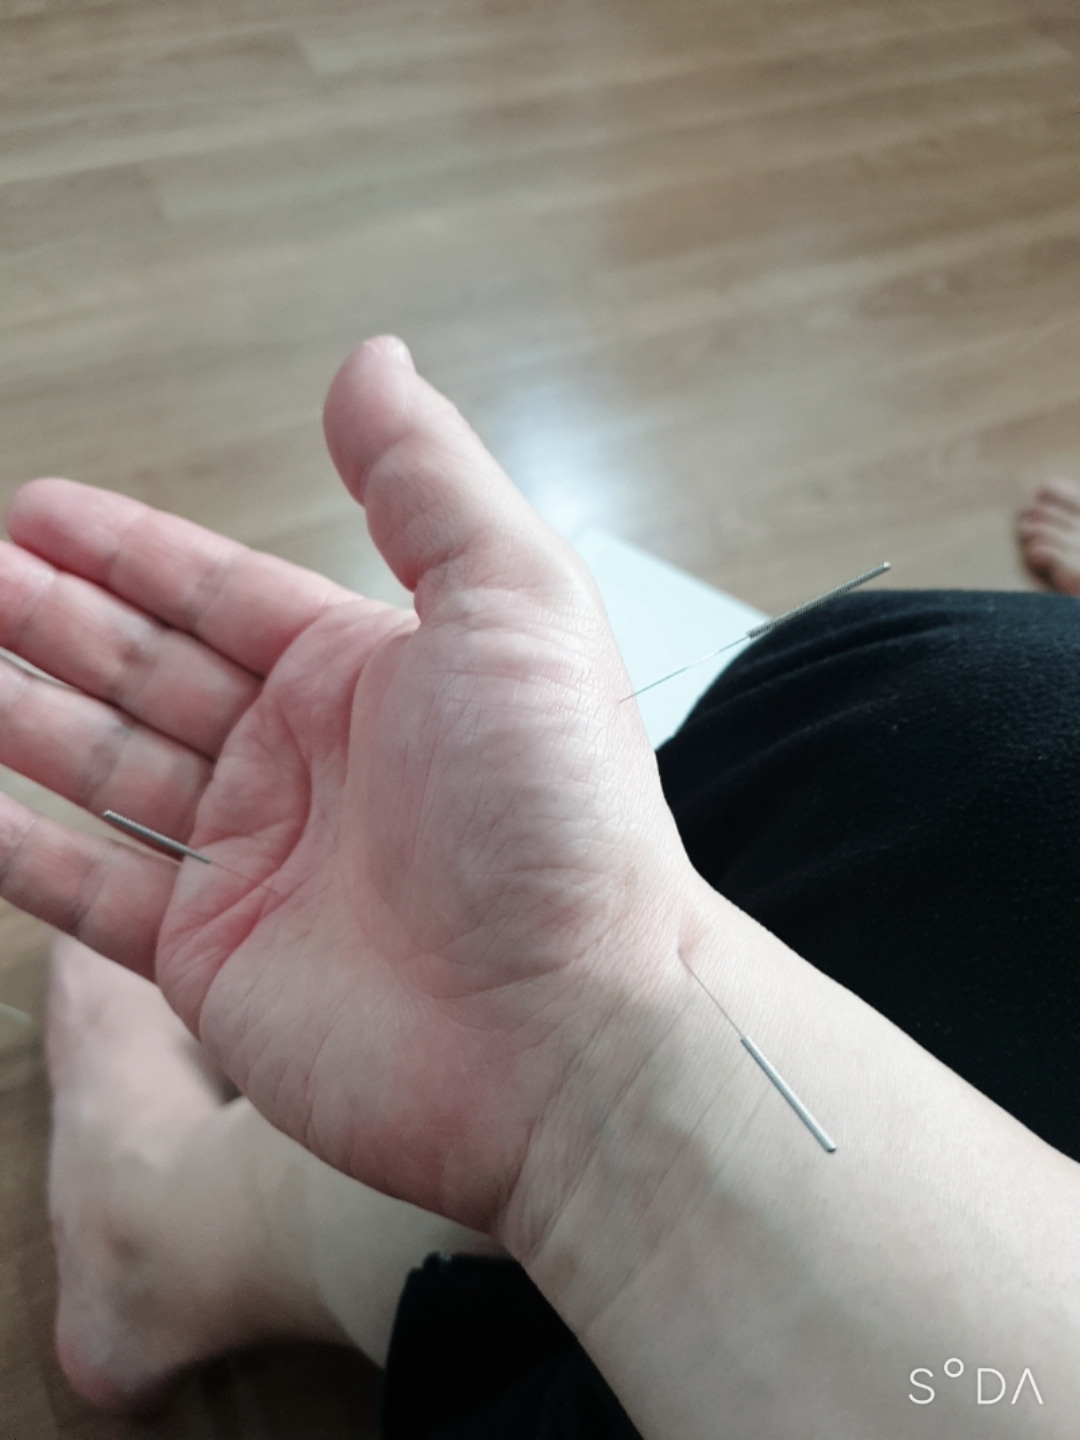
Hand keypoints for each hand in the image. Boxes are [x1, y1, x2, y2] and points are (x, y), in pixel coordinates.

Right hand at [0, 339, 694, 1233]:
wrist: (569, 1027)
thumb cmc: (560, 813)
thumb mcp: (511, 604)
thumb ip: (426, 482)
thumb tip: (371, 362)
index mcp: (370, 675)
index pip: (218, 593)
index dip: (127, 550)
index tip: (33, 510)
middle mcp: (309, 764)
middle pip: (146, 672)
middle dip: (48, 622)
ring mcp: (256, 866)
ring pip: (104, 770)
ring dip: (16, 719)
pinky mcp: (212, 962)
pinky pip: (86, 891)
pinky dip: (19, 849)